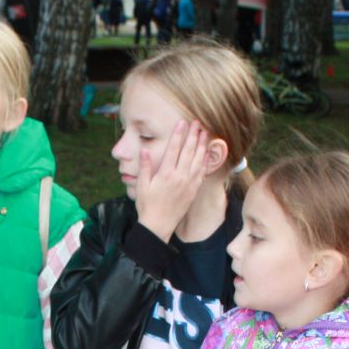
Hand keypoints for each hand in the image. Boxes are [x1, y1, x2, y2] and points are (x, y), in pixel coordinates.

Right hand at [134, 120, 216, 240]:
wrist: (158, 226)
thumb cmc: (147, 206)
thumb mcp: (141, 186)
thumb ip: (145, 167)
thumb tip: (145, 150)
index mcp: (165, 174)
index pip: (173, 149)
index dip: (178, 134)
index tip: (182, 122)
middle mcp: (179, 177)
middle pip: (188, 151)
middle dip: (193, 135)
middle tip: (197, 123)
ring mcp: (188, 184)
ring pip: (198, 160)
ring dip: (202, 145)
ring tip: (205, 133)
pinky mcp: (193, 190)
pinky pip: (201, 173)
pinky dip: (205, 161)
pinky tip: (207, 153)